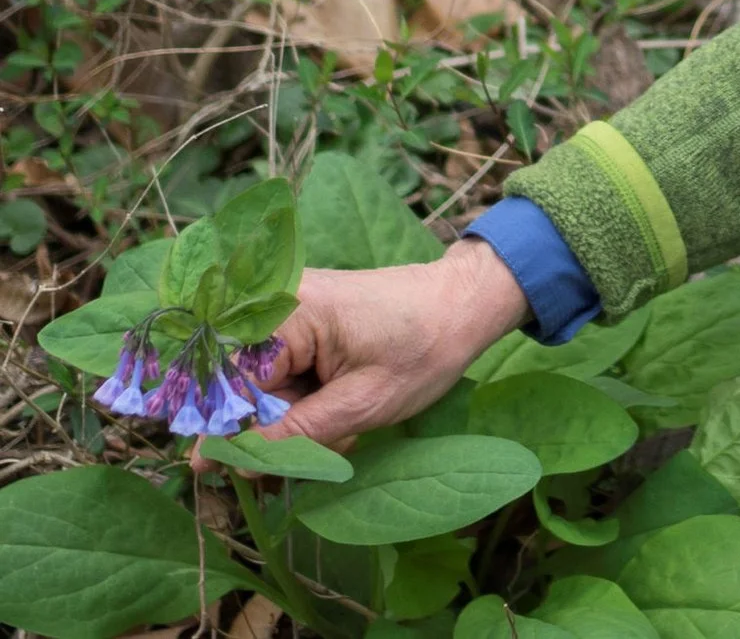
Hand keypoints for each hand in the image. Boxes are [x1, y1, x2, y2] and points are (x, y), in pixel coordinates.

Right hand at [212, 238, 530, 457]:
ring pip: (272, 387)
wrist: (469, 304)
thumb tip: (236, 462)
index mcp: (285, 314)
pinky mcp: (308, 324)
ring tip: (349, 428)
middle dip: (280, 427)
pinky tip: (348, 412)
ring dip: (303, 418)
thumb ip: (295, 434)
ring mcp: (292, 314)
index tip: (234, 473)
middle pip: (248, 387)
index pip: (232, 386)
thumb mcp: (362, 403)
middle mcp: (277, 306)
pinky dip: (314, 401)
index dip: (236, 432)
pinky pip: (291, 374)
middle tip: (322, 446)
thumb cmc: (427, 347)